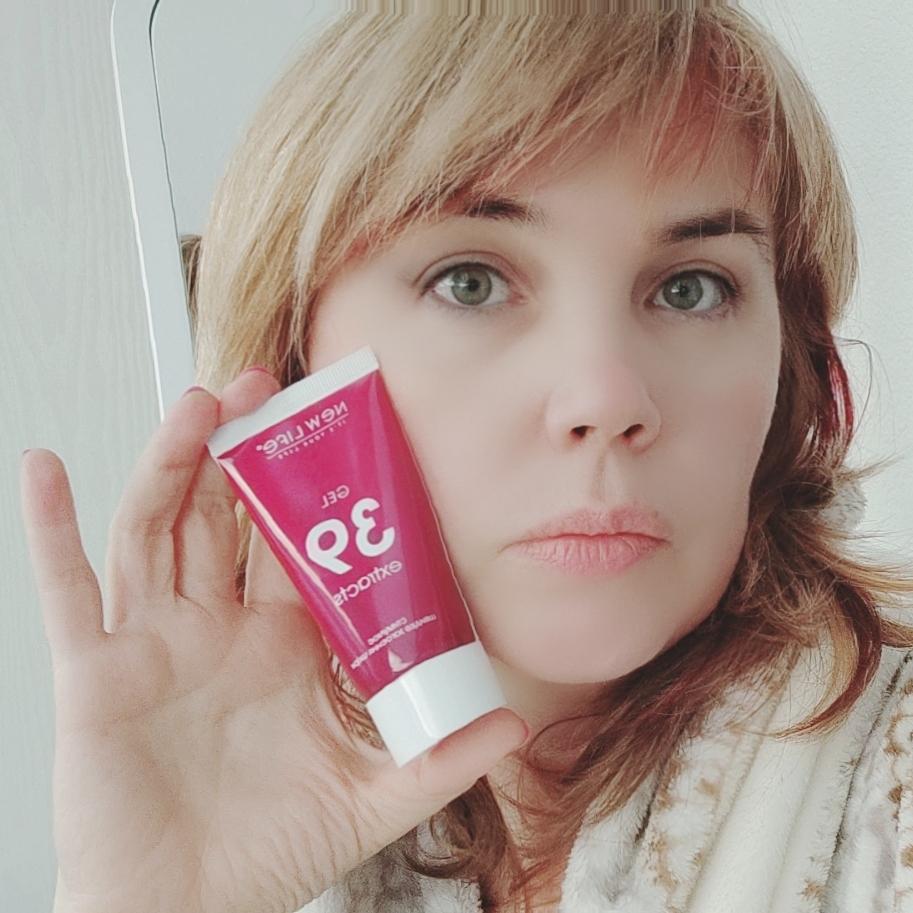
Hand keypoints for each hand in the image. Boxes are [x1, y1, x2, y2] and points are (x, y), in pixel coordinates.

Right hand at [20, 367, 527, 912]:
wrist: (183, 912)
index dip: (308, 488)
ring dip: (170, 463)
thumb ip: (441, 760)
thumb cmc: (267, 853)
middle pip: (221, 515)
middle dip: (236, 449)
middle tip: (261, 387)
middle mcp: (216, 628)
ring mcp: (154, 641)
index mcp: (279, 643)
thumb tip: (515, 724)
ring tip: (196, 405)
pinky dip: (51, 529)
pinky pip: (68, 590)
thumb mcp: (369, 800)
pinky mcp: (96, 672)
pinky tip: (46, 469)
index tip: (330, 432)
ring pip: (156, 529)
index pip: (293, 544)